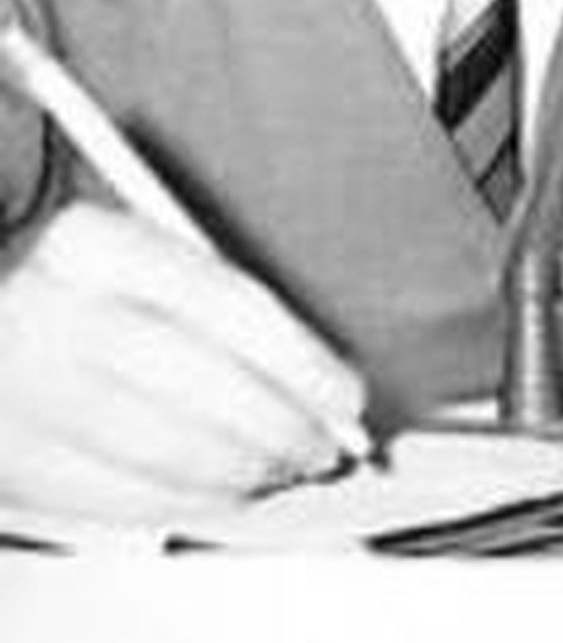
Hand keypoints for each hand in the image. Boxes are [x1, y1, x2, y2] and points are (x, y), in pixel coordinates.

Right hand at [0, 203, 367, 523]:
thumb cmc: (73, 278)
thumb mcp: (139, 254)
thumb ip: (216, 301)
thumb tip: (311, 369)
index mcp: (93, 246)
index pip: (223, 304)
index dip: (299, 359)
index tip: (342, 393)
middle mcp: (48, 315)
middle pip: (193, 383)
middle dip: (278, 425)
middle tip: (323, 444)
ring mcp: (17, 392)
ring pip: (154, 450)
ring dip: (238, 472)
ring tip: (283, 471)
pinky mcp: (5, 457)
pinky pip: (106, 497)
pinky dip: (180, 502)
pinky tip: (220, 493)